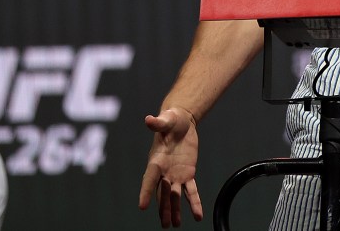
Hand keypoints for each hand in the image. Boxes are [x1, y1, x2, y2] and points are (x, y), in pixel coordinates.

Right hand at [138, 107, 202, 226]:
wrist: (181, 123)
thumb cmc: (171, 120)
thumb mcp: (166, 120)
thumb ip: (158, 123)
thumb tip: (149, 119)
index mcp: (156, 161)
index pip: (149, 179)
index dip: (145, 192)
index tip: (141, 206)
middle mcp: (164, 172)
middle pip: (162, 193)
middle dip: (163, 208)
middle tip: (164, 224)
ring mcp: (175, 175)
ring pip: (174, 196)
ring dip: (174, 210)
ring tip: (174, 225)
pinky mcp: (188, 174)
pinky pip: (191, 191)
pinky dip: (194, 203)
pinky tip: (198, 215)